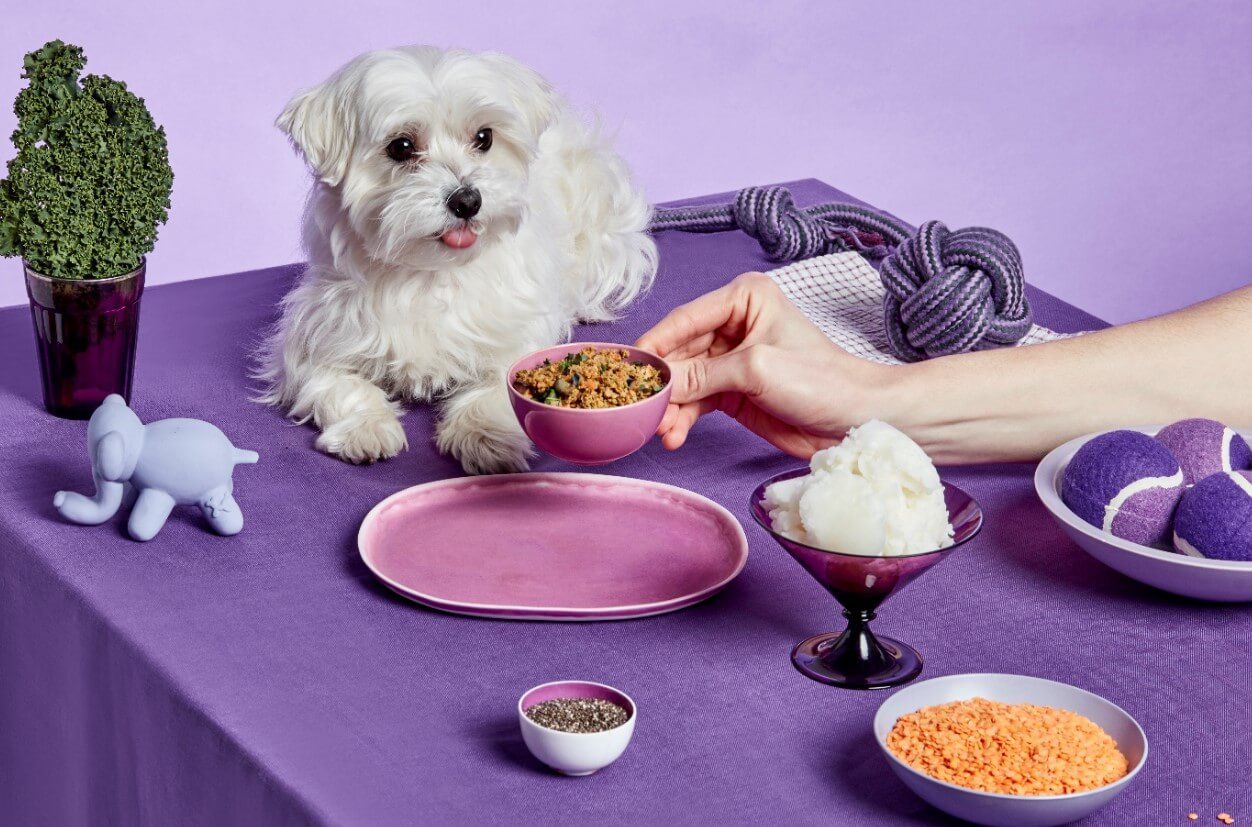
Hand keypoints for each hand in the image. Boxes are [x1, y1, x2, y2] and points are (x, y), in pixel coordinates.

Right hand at [636, 273, 888, 457]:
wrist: (854, 420)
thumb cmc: (820, 380)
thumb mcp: (756, 370)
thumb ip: (703, 375)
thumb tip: (660, 383)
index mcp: (744, 299)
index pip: (686, 318)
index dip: (656, 343)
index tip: (628, 365)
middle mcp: (734, 325)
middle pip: (680, 352)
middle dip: (663, 382)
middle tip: (642, 406)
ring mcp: (731, 360)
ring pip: (685, 381)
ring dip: (671, 406)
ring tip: (661, 429)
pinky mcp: (733, 392)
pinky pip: (696, 402)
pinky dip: (683, 419)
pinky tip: (674, 434)